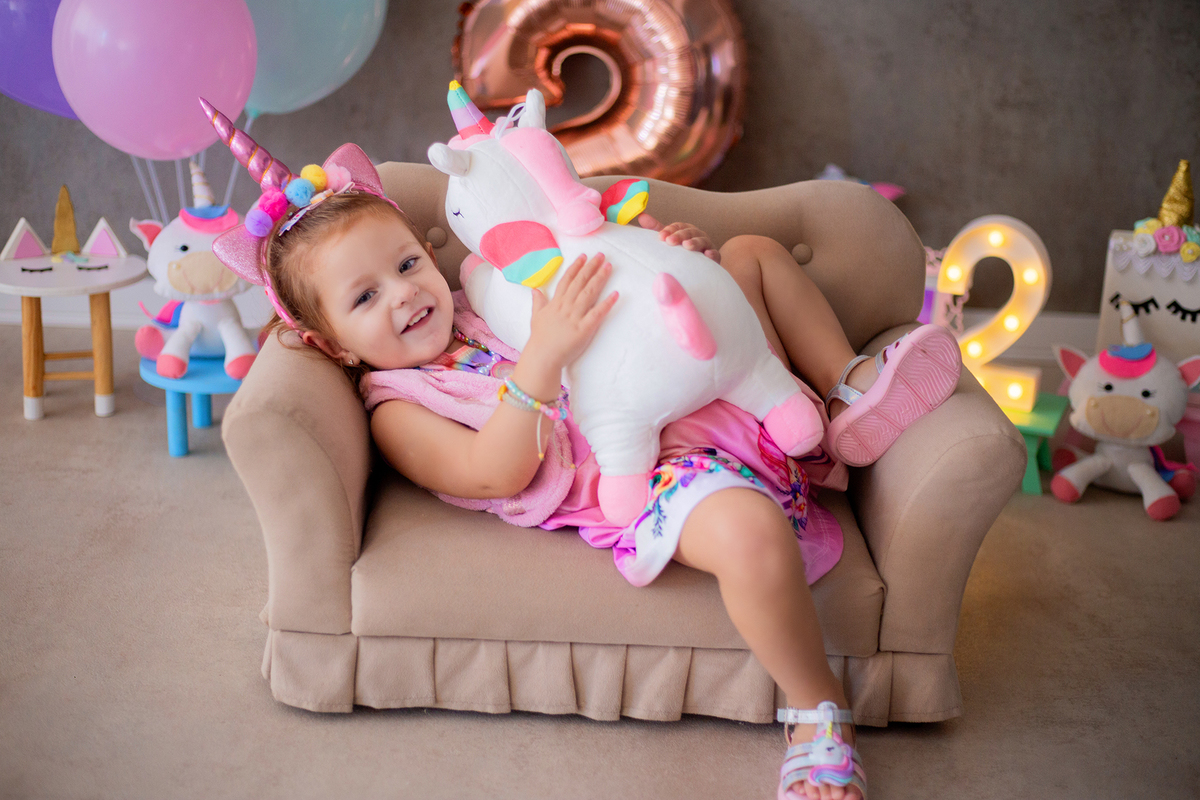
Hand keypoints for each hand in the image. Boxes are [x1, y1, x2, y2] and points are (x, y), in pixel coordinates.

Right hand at [525, 253, 617, 376]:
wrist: (542, 357)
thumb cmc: (540, 339)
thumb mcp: (536, 317)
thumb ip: (538, 302)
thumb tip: (535, 290)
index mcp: (556, 303)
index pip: (567, 280)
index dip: (576, 267)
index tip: (584, 256)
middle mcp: (566, 307)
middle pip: (580, 283)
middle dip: (590, 268)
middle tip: (601, 255)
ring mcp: (575, 317)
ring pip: (589, 293)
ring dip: (599, 279)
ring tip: (608, 267)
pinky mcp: (583, 329)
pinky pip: (597, 314)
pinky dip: (606, 304)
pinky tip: (616, 294)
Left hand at [637, 214, 719, 262]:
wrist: (698, 271)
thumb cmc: (680, 254)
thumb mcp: (669, 240)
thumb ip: (656, 229)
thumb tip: (641, 215)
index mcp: (686, 230)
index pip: (678, 226)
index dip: (669, 229)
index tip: (660, 236)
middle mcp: (697, 235)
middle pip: (689, 232)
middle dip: (680, 235)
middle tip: (670, 241)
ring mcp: (707, 246)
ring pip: (702, 241)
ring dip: (694, 242)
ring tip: (686, 246)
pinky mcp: (715, 258)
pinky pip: (715, 255)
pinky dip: (712, 254)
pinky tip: (707, 255)